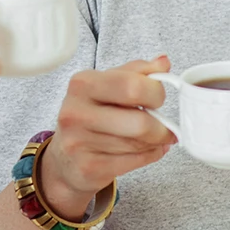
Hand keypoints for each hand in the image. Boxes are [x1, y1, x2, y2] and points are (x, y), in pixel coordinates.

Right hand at [39, 56, 176, 218]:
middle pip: (140, 121)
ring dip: (155, 142)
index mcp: (83, 83)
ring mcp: (79, 142)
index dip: (156, 93)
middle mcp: (76, 112)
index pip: (133, 85)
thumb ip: (136, 72)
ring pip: (139, 144)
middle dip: (162, 126)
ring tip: (152, 137)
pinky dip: (149, 156)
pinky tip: (145, 150)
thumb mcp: (107, 86)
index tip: (158, 98)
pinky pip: (135, 162)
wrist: (65, 159)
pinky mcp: (89, 167)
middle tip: (164, 124)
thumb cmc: (91, 116)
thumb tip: (163, 63)